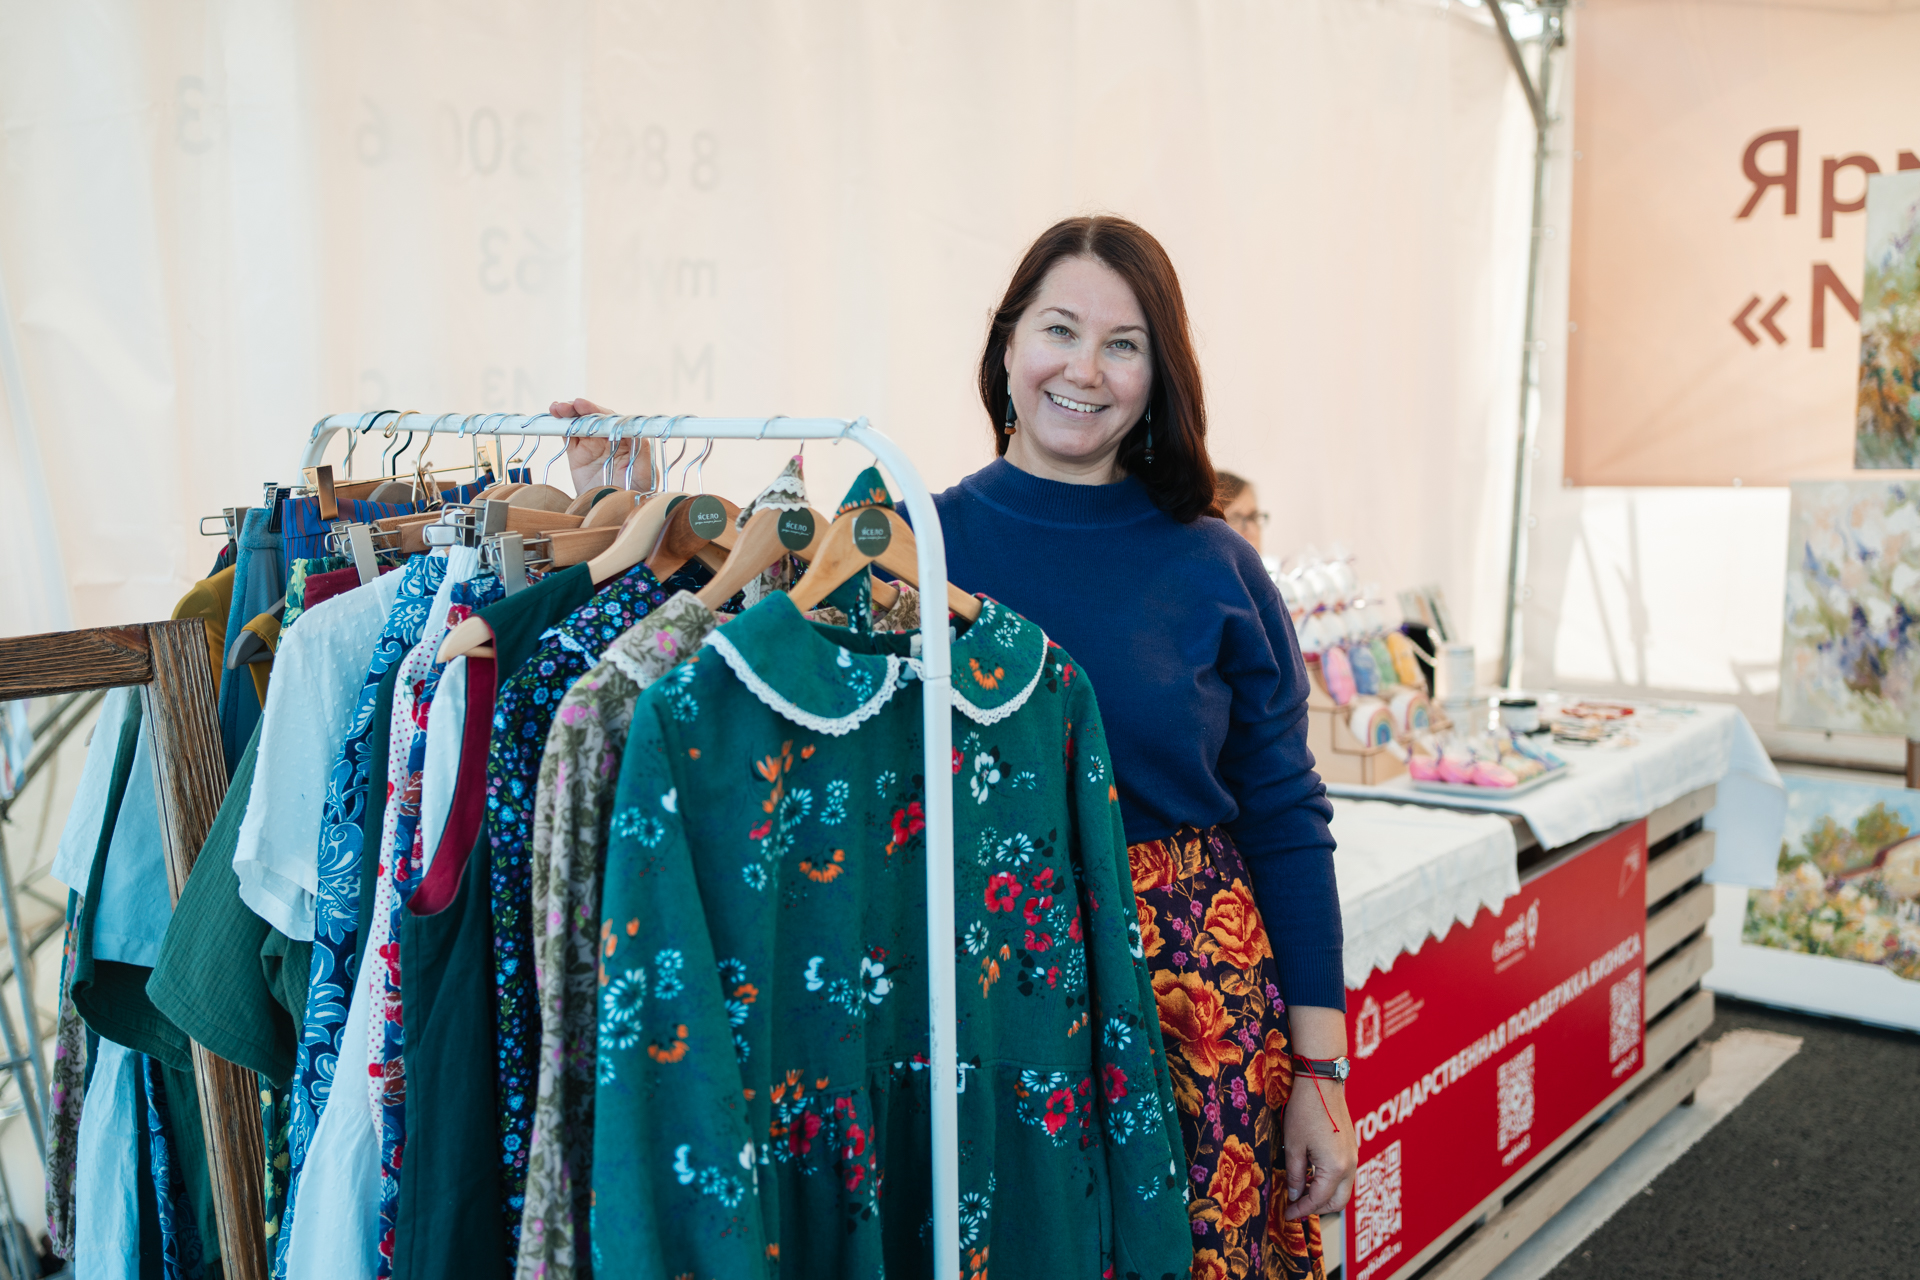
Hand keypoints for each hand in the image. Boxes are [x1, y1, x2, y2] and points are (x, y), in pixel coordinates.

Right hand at [550, 398, 649, 492]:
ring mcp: (592, 444)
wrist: (614, 511)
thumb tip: (637, 433)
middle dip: (581, 409)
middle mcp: (608, 437)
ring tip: (556, 409)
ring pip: (579, 423)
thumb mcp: (646, 473)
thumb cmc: (636, 492)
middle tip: (570, 406)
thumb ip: (643, 452)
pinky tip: (553, 420)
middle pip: (593, 417)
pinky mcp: (577, 453)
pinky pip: (568, 436)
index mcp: (626, 438)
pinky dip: (560, 427)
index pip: (611, 419)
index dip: (598, 411)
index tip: (586, 407)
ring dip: (568, 413)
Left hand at [1281, 1004, 1356, 1220]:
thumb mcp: (1294, 1146)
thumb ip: (1296, 1175)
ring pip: (1343, 1189)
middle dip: (1317, 1209)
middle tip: (1296, 1206)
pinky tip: (1312, 1175)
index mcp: (1335, 1168)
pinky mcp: (1352, 1147)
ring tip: (1302, 1191)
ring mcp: (1354, 1156)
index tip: (1287, 1215)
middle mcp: (1350, 1165)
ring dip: (1325, 1195)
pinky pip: (1345, 1175)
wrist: (1322, 1083)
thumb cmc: (1305, 1112)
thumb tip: (1295, 1195)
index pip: (1318, 1200)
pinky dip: (1331, 1182)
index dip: (1301, 1210)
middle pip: (1338, 1202)